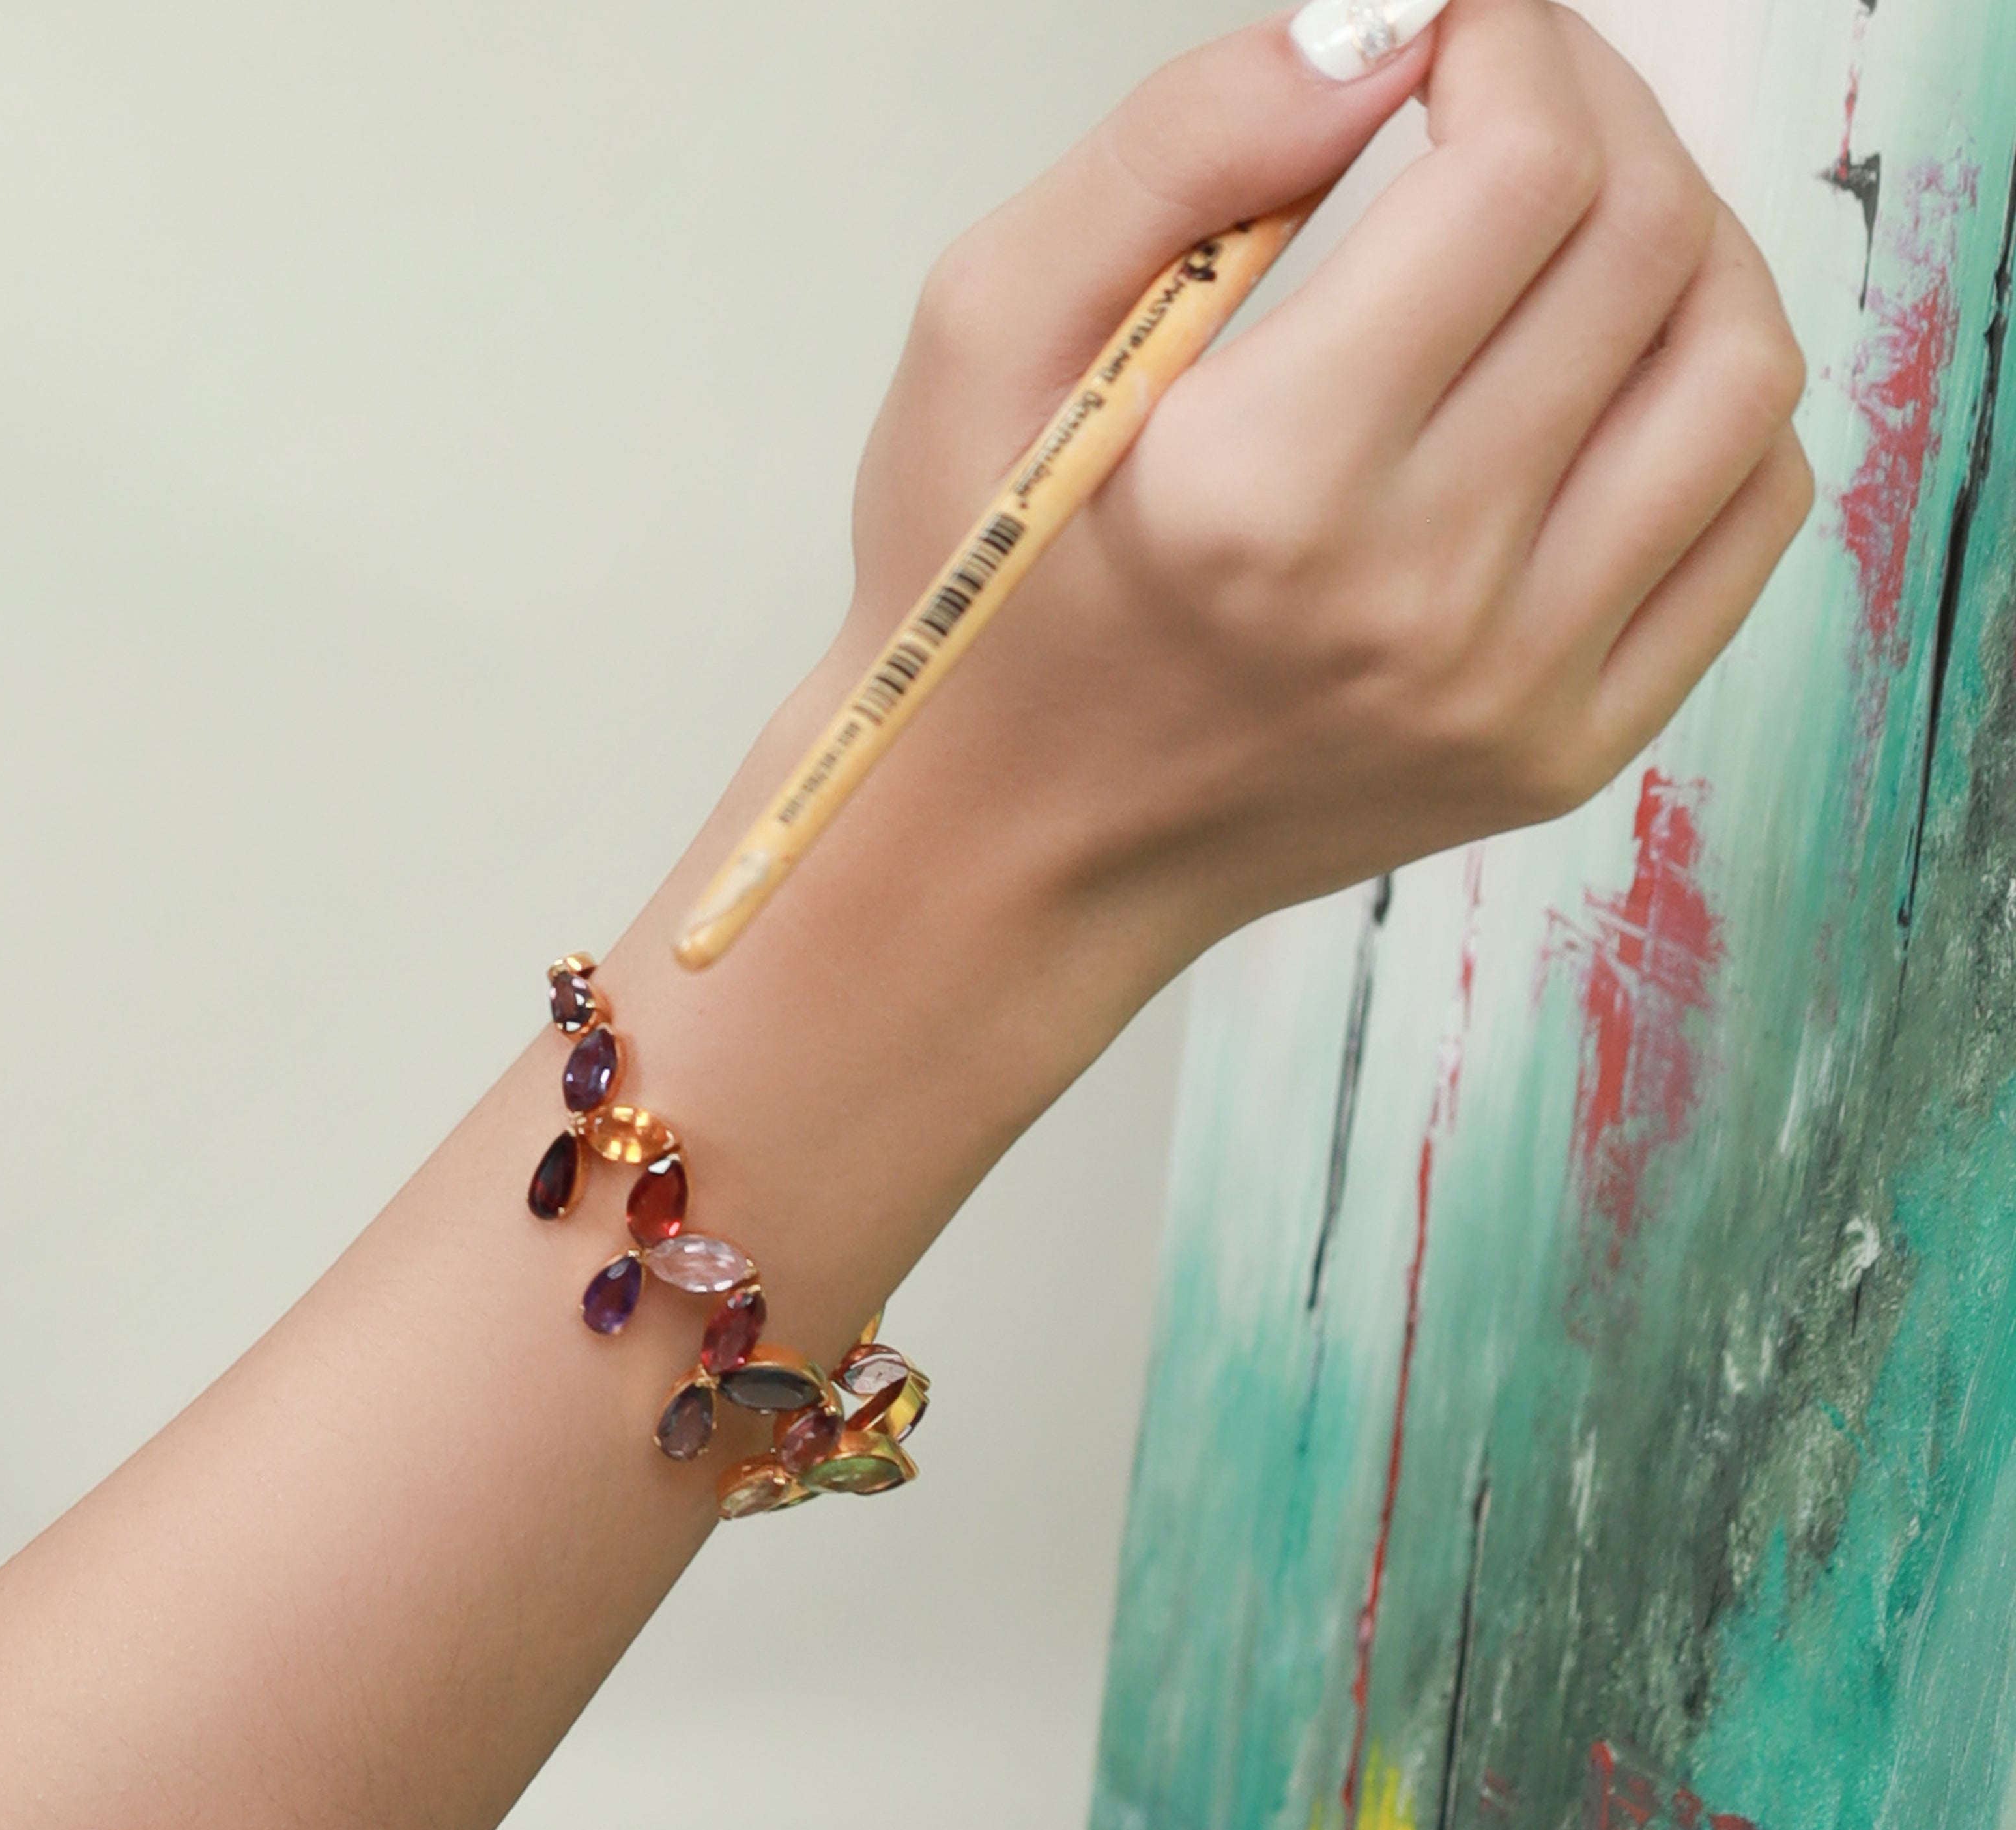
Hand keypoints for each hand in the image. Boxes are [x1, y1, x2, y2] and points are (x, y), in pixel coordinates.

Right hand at [835, 0, 1808, 986]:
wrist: (1009, 850)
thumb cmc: (980, 591)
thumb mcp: (984, 334)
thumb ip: (1174, 146)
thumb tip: (1379, 29)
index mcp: (1264, 488)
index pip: (1521, 175)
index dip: (1510, 39)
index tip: (1453, 24)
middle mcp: (1417, 600)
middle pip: (1649, 246)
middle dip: (1597, 105)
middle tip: (1506, 89)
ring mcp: (1512, 693)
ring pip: (1737, 369)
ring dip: (1686, 237)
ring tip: (1576, 220)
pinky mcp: (1564, 751)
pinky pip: (1747, 520)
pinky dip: (1713, 401)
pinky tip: (1607, 372)